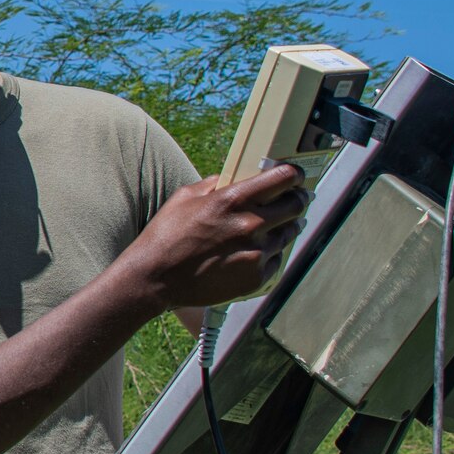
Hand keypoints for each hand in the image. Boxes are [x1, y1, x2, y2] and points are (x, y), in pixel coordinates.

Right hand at [116, 163, 309, 310]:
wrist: (155, 278)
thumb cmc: (165, 235)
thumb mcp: (184, 197)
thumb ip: (214, 184)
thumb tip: (231, 179)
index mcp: (233, 200)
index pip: (283, 178)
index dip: (294, 174)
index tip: (295, 176)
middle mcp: (250, 225)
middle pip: (296, 206)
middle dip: (298, 199)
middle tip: (296, 199)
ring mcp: (256, 254)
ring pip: (289, 234)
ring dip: (286, 226)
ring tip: (276, 226)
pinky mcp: (255, 278)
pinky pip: (275, 260)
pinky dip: (269, 254)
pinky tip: (254, 252)